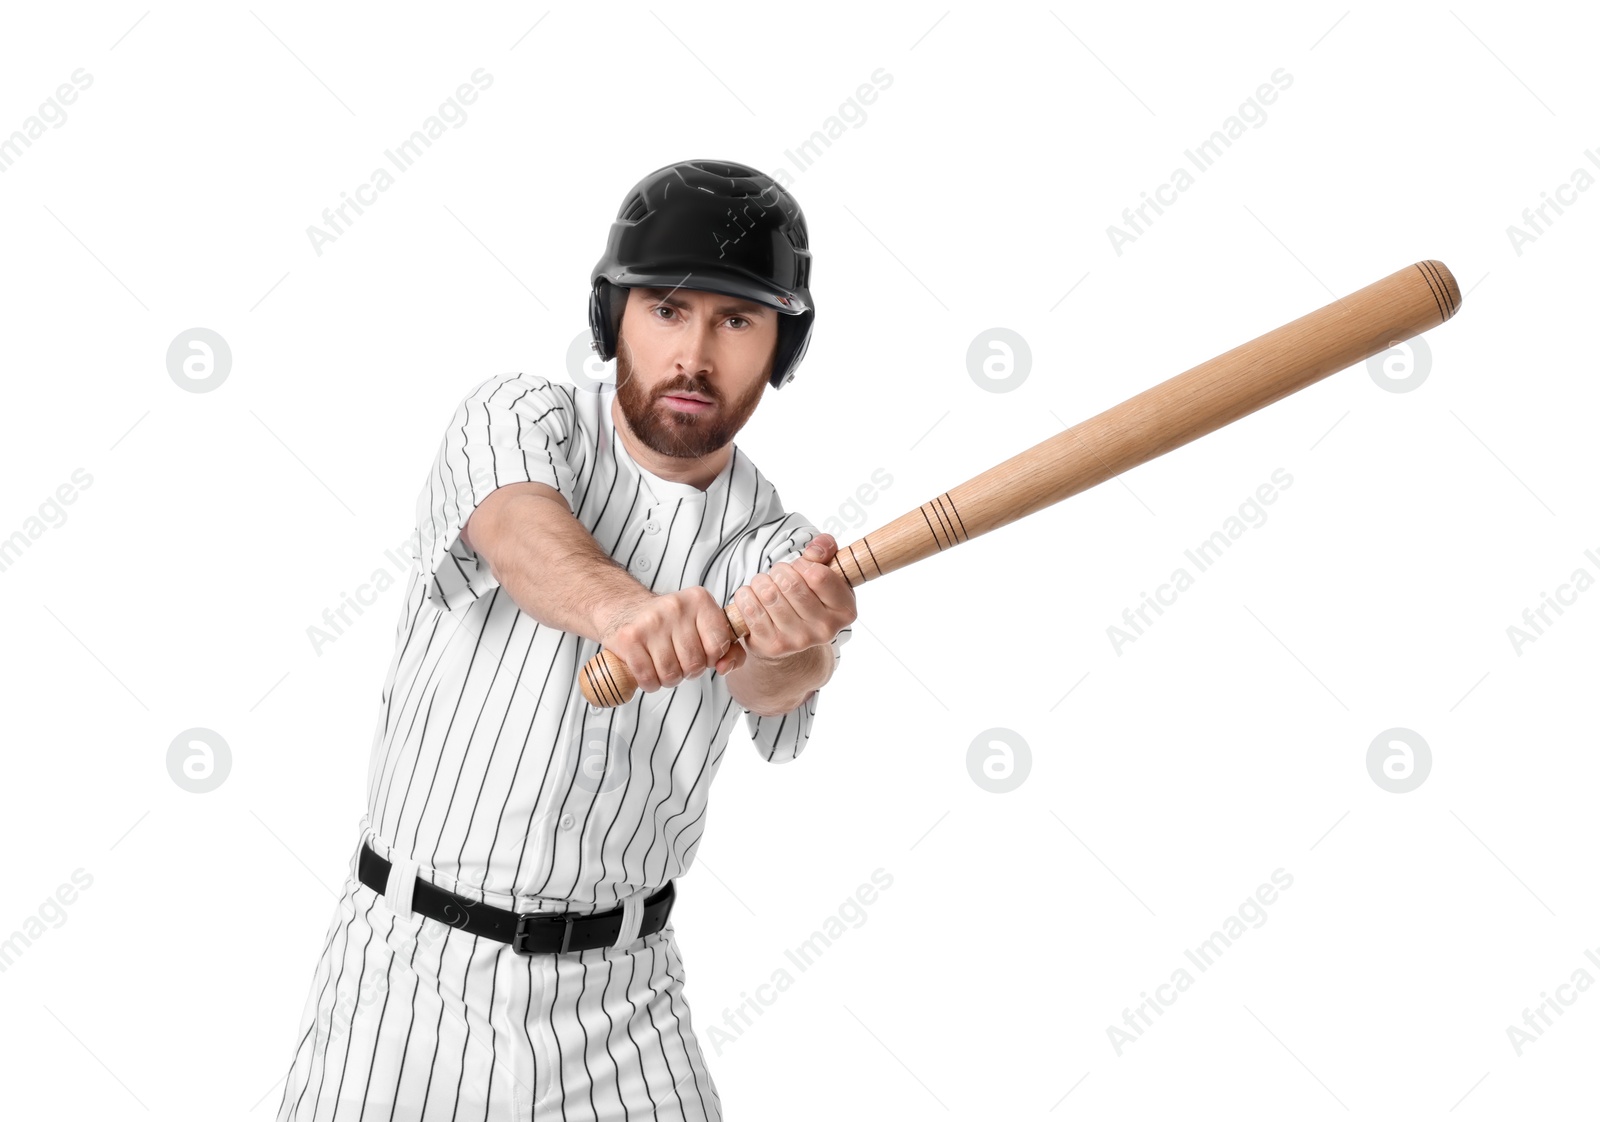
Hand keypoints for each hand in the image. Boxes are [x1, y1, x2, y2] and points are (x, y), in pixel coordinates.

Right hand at [598, 587, 745, 693]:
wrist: (626, 609)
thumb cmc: (672, 625)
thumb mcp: (705, 627)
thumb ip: (730, 649)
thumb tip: (724, 668)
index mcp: (700, 600)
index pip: (719, 645)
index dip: (712, 658)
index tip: (702, 653)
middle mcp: (676, 606)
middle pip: (694, 664)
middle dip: (689, 671)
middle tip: (679, 660)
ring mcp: (650, 621)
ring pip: (671, 674)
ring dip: (668, 679)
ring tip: (664, 665)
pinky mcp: (629, 638)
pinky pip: (648, 678)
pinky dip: (650, 683)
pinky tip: (648, 670)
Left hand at [732, 533, 856, 661]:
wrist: (791, 635)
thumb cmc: (809, 597)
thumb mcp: (825, 572)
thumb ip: (825, 550)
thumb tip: (815, 550)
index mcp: (844, 610)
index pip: (819, 576)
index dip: (803, 564)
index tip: (800, 567)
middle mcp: (825, 629)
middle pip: (791, 584)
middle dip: (779, 571)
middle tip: (779, 575)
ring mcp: (799, 640)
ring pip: (768, 594)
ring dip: (760, 582)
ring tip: (765, 585)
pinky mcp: (773, 646)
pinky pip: (751, 610)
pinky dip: (745, 596)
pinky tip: (752, 596)